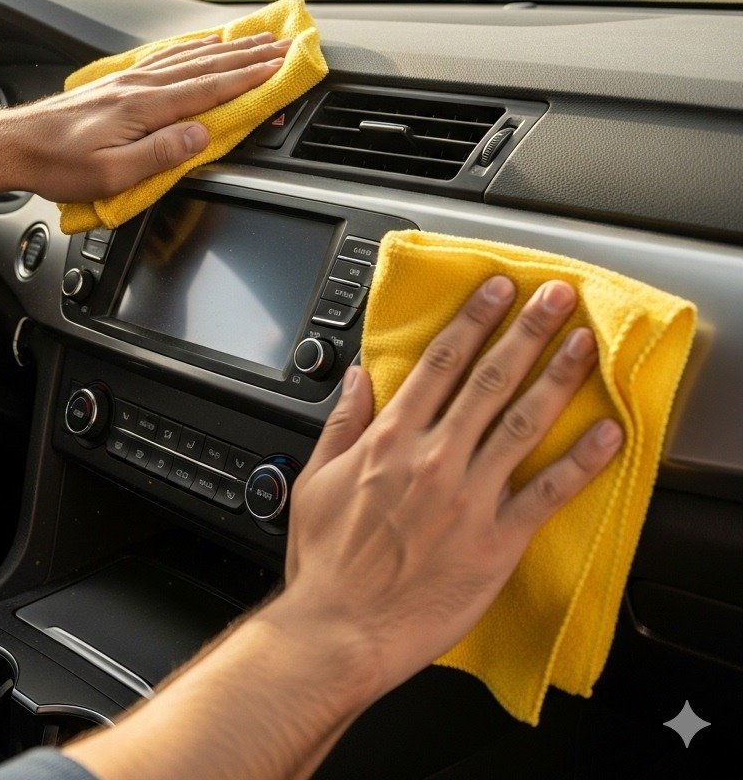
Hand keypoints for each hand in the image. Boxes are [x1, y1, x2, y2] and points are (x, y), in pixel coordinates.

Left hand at [0, 31, 289, 200]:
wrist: (14, 145)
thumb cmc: (58, 165)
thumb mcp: (111, 174)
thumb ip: (160, 154)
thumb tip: (201, 136)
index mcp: (144, 108)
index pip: (210, 89)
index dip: (250, 78)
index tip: (281, 67)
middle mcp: (140, 86)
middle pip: (206, 66)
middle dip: (250, 56)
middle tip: (284, 46)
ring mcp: (128, 80)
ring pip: (189, 57)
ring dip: (227, 49)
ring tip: (255, 39)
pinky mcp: (117, 83)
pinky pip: (165, 57)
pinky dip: (192, 48)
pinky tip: (202, 44)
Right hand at [276, 276, 622, 705]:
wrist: (339, 629)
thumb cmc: (326, 561)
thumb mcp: (316, 479)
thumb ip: (342, 423)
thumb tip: (357, 377)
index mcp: (390, 440)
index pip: (439, 364)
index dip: (473, 321)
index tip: (497, 292)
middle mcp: (433, 458)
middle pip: (488, 380)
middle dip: (524, 332)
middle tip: (554, 298)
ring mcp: (467, 498)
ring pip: (520, 423)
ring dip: (556, 379)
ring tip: (582, 344)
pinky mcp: (494, 541)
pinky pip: (545, 494)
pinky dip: (579, 462)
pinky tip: (606, 434)